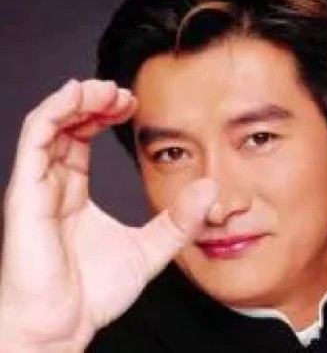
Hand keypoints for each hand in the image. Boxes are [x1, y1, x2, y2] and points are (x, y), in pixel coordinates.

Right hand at [0, 79, 216, 351]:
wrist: (63, 327)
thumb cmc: (94, 292)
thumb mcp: (149, 248)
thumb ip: (179, 221)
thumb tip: (210, 190)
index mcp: (73, 192)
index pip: (80, 138)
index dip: (103, 115)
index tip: (131, 105)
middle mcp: (52, 184)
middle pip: (65, 125)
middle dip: (93, 102)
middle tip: (123, 94)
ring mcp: (36, 187)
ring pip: (48, 124)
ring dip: (77, 100)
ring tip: (106, 89)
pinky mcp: (25, 194)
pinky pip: (33, 140)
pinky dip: (53, 112)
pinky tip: (78, 94)